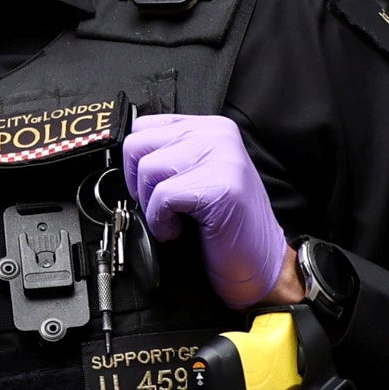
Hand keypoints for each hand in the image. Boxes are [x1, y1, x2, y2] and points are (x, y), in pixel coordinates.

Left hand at [125, 114, 295, 307]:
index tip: (153, 187)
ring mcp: (222, 157)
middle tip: (161, 206)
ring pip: (148, 169)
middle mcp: (218, 135)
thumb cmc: (227, 226)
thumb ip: (171, 156)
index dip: (137, 162)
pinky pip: (162, 196)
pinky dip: (161, 222)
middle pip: (138, 144)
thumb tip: (127, 156)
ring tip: (176, 219)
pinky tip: (180, 230)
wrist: (260, 263)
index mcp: (211, 128)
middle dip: (139, 183)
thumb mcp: (198, 176)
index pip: (144, 125)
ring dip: (151, 205)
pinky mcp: (219, 186)